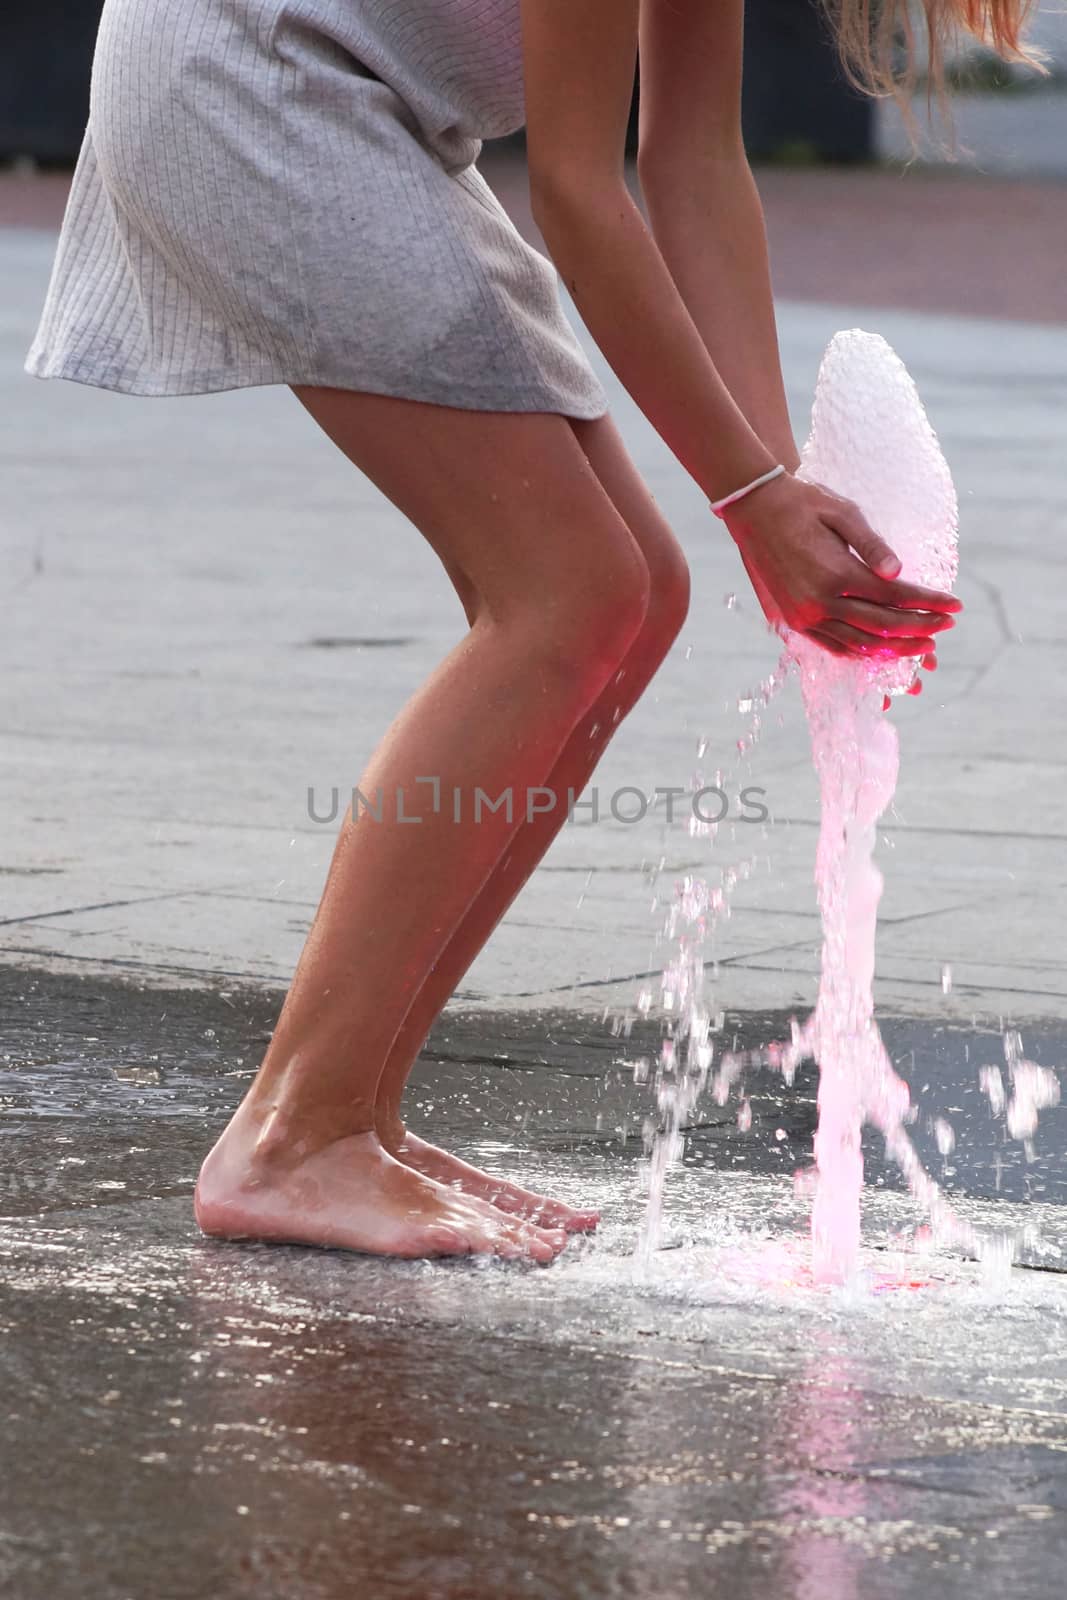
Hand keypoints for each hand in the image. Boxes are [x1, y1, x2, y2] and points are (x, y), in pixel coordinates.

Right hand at [720, 471, 960, 671]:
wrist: (754, 509)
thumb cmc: (803, 504)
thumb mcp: (843, 513)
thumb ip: (873, 545)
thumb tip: (899, 572)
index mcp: (836, 574)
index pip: (895, 596)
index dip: (929, 602)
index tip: (955, 605)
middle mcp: (820, 602)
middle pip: (883, 626)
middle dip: (920, 628)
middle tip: (946, 625)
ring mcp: (805, 616)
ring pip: (860, 644)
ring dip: (895, 648)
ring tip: (923, 645)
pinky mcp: (795, 621)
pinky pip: (835, 646)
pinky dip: (863, 651)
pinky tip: (883, 648)